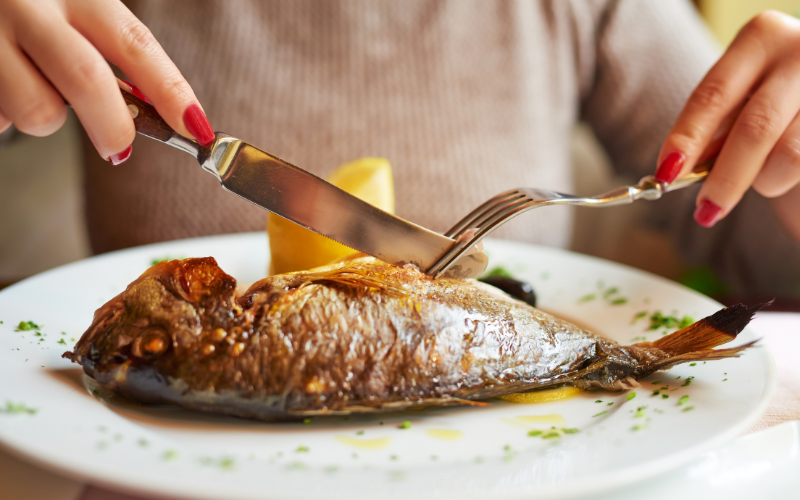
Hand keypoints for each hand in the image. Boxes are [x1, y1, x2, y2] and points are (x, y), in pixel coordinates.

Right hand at [0, 0, 213, 163]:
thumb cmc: (31, 12)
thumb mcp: (74, 14)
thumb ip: (107, 55)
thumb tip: (158, 114)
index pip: (136, 44)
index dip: (171, 90)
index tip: (196, 127)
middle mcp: (33, 6)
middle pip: (87, 80)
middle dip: (113, 127)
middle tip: (118, 149)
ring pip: (38, 111)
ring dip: (46, 119)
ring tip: (33, 93)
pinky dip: (5, 117)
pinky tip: (1, 88)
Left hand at [656, 11, 799, 229]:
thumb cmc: (772, 100)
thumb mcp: (740, 101)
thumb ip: (714, 129)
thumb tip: (674, 170)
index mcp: (760, 38)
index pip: (712, 96)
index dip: (687, 138)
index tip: (667, 173)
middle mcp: (799, 50)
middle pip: (755, 127)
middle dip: (725, 177)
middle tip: (706, 210)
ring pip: (790, 154)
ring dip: (766, 180)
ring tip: (763, 180)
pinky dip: (787, 178)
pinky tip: (787, 173)